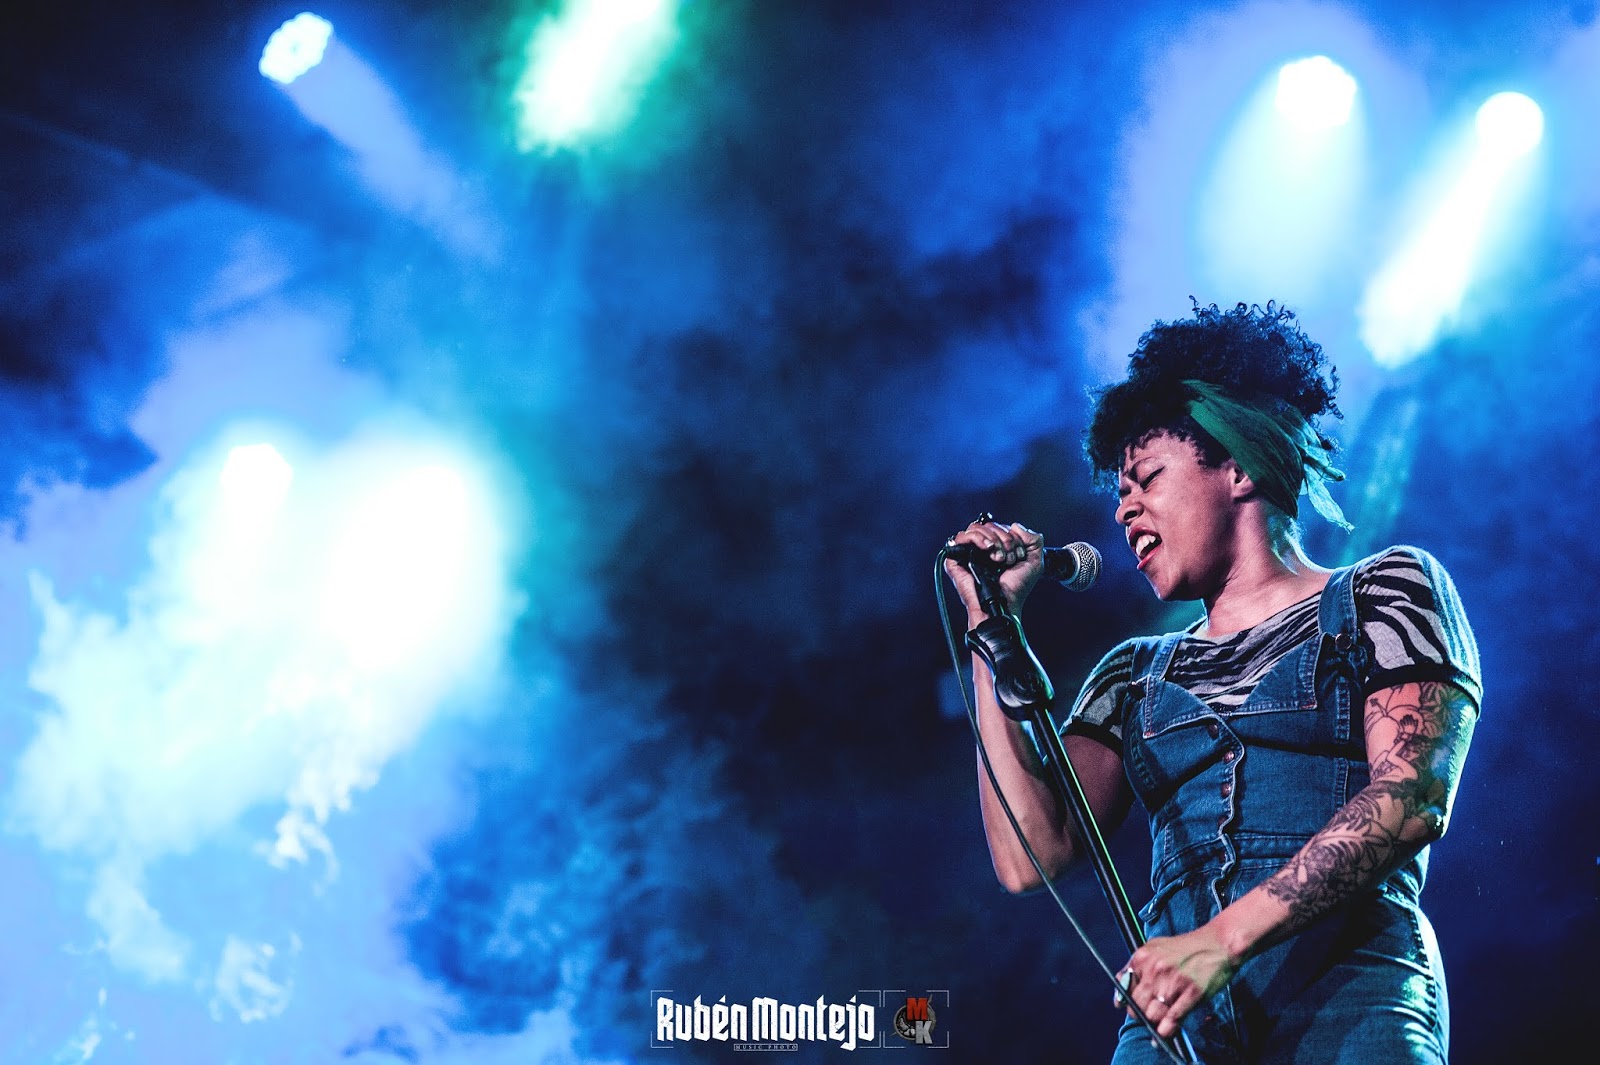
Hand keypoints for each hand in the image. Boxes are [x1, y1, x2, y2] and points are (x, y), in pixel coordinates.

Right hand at [942, 517, 1044, 617]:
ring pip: (974, 528)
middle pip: (988, 525)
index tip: (1018, 554)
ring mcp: (968, 554)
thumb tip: (1014, 526)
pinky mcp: (956, 560)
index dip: (1011, 536)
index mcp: (997, 548)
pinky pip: (960, 537)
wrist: (1006, 602)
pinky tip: (987, 548)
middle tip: (1008, 557)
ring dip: (991, 538)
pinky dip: (975, 538)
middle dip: (1003, 538)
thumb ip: (1034, 539)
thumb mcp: (1035, 561)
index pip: (1000, 527)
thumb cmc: (1017, 587)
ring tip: (998, 556)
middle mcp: (982, 549)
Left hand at [1115, 923, 1238, 1040]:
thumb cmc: (1188, 947)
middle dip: (1142, 1015)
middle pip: (1137, 1006)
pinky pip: (1173, 1019)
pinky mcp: (1191, 993)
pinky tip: (1165, 1034)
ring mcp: (1173, 982)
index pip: (1124, 989)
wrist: (1218, 943)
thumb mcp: (1155, 948)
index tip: (1133, 1009)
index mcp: (1142, 958)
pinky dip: (1167, 1031)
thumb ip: (1137, 966)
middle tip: (1151, 1016)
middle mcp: (1154, 970)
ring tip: (1161, 1021)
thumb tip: (1121, 987)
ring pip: (1152, 1016)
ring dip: (1156, 1023)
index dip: (1128, 1003)